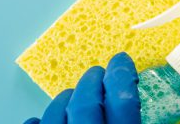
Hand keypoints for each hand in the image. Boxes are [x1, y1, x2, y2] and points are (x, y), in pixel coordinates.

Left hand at [24, 53, 140, 123]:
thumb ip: (133, 120)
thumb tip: (140, 103)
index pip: (123, 101)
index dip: (121, 76)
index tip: (121, 62)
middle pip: (86, 103)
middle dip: (91, 82)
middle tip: (96, 73)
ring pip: (55, 114)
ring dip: (64, 99)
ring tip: (70, 96)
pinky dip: (39, 121)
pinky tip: (41, 120)